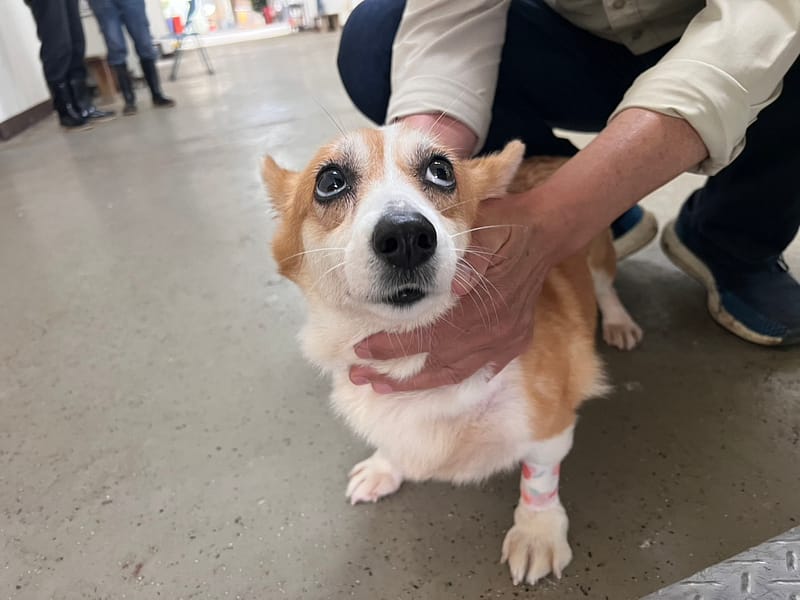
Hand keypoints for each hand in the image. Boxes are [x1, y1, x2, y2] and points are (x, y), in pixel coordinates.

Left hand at [349, 190, 552, 392]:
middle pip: (436, 363)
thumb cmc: (506, 228)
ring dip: (419, 384)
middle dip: (395, 375)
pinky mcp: (515, 342)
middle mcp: (493, 331)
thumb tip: (453, 286)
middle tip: (360, 377)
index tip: (362, 351)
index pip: (428, 337)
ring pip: (456, 373)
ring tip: (385, 388)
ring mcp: (505, 340)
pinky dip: (456, 378)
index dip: (393, 347)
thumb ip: (468, 262)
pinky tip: (433, 382)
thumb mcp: (486, 233)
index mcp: (480, 306)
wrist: (548, 233)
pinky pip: (483, 370)